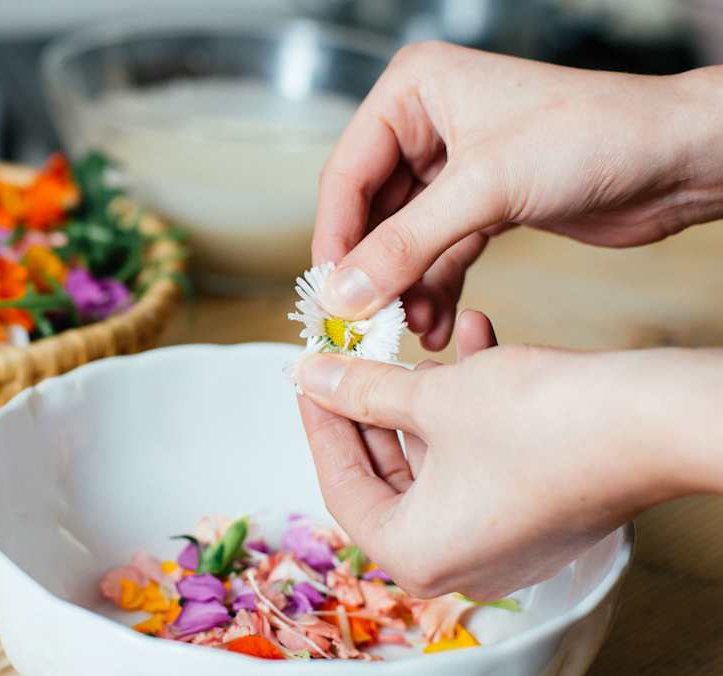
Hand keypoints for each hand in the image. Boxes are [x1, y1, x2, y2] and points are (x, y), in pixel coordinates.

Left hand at [294, 310, 722, 598]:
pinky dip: (470, 405)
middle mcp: (458, 560)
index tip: (310, 379)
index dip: (320, 423)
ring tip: (421, 344)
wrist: (654, 421)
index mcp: (416, 553)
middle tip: (352, 358)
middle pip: (387, 473)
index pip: (340, 486)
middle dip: (373, 404)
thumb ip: (361, 390)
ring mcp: (501, 539)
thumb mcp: (431, 396)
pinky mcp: (535, 509)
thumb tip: (313, 376)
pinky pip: (480, 455)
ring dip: (426, 395)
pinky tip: (474, 343)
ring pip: (437, 456)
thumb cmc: (545, 424)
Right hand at [313, 42, 722, 348]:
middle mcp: (427, 123)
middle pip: (370, 211)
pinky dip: (435, 288)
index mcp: (414, 90)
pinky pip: (439, 252)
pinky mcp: (482, 203)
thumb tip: (343, 293)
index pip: (347, 173)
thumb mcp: (485, 189)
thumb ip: (405, 245)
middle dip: (371, 270)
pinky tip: (436, 322)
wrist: (680, 159)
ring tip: (410, 328)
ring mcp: (454, 166)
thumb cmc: (596, 134)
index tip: (328, 295)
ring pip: (403, 238)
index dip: (335, 238)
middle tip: (363, 322)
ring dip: (404, 287)